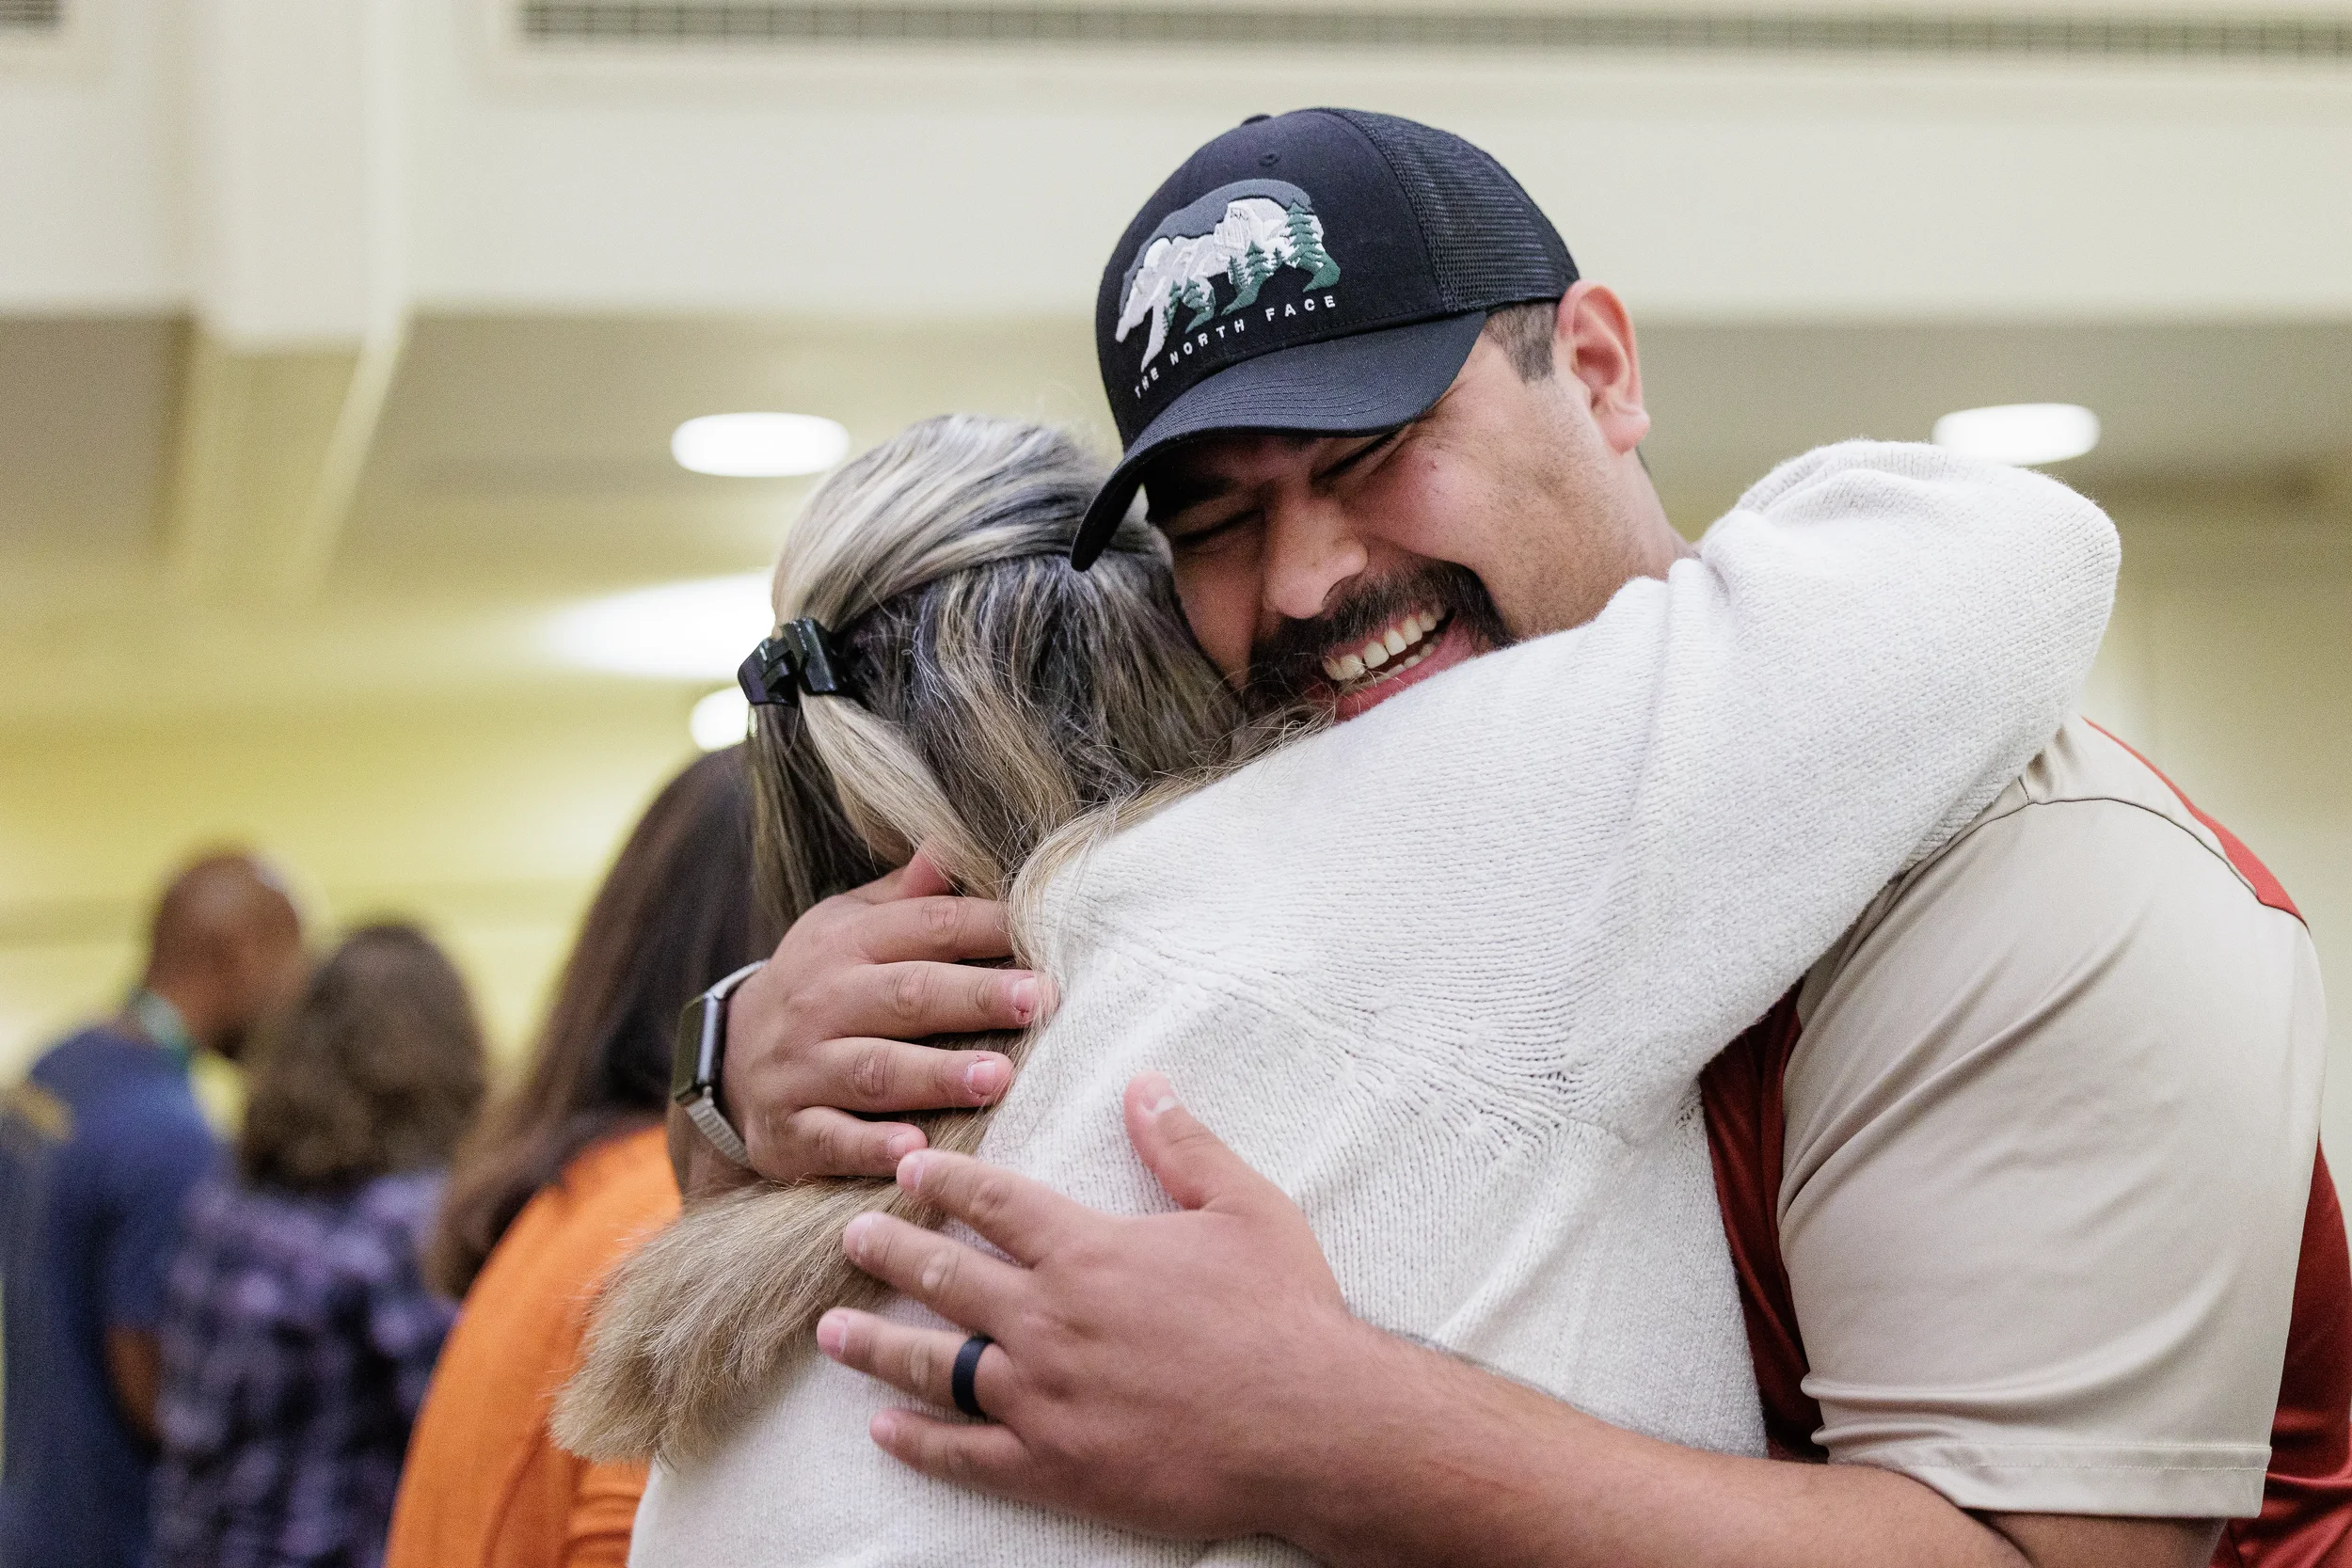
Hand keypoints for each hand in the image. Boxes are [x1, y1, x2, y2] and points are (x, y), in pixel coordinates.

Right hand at [712, 848, 1044, 1189]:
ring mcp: (804, 1068)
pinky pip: (831, 1139)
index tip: (1048, 933)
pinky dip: (870, 1147)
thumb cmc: (820, 985)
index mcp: (847, 944)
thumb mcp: (846, 926)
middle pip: (907, 996)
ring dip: (935, 1075)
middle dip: (974, 997)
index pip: (927, 927)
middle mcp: (823, 1003)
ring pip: (874, 1070)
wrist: (726, 1060)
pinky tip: (915, 1149)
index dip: (987, 928)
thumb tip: (952, 845)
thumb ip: (906, 897)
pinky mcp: (791, 1131)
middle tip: (1039, 1001)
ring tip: (996, 1077)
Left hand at [815, 1072, 1372, 1538]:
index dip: (944, 1183)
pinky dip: (918, 1442)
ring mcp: (1044, 1398)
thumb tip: (1143, 1082)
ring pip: (936, 1365)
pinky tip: (884, 1430)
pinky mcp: (1055, 1467)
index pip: (994, 1204)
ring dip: (876, 1344)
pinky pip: (965, 1454)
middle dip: (890, 1251)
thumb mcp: (1243, 1208)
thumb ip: (1183, 1144)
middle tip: (849, 1238)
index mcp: (1089, 1252)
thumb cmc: (1285, 1312)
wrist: (1314, 1427)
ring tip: (832, 1330)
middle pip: (945, 1277)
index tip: (906, 1170)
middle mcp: (1049, 1320)